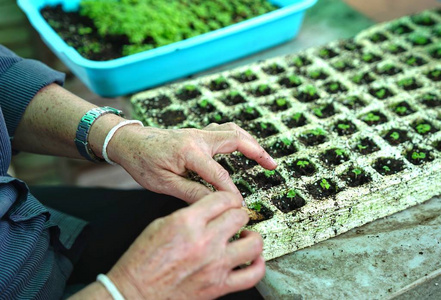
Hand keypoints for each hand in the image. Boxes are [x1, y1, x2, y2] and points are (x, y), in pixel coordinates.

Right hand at [107, 192, 264, 299]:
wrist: (134, 293)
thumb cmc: (142, 262)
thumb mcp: (161, 225)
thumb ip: (189, 215)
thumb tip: (208, 211)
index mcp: (187, 223)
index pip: (221, 199)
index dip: (228, 197)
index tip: (229, 201)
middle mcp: (204, 242)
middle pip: (239, 216)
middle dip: (239, 213)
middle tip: (236, 217)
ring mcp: (214, 265)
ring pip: (253, 243)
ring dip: (252, 237)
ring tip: (246, 237)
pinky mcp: (218, 286)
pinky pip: (252, 275)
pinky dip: (258, 266)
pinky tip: (253, 260)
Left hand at [108, 122, 276, 202]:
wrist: (129, 141)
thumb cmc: (142, 163)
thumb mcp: (163, 183)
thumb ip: (191, 193)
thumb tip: (214, 203)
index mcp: (189, 152)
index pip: (219, 175)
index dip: (232, 193)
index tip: (240, 206)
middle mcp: (198, 138)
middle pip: (236, 141)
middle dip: (257, 153)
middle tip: (272, 166)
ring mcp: (198, 132)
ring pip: (232, 131)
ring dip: (250, 141)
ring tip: (263, 155)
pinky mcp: (197, 133)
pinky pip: (223, 130)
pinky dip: (237, 136)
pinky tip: (241, 144)